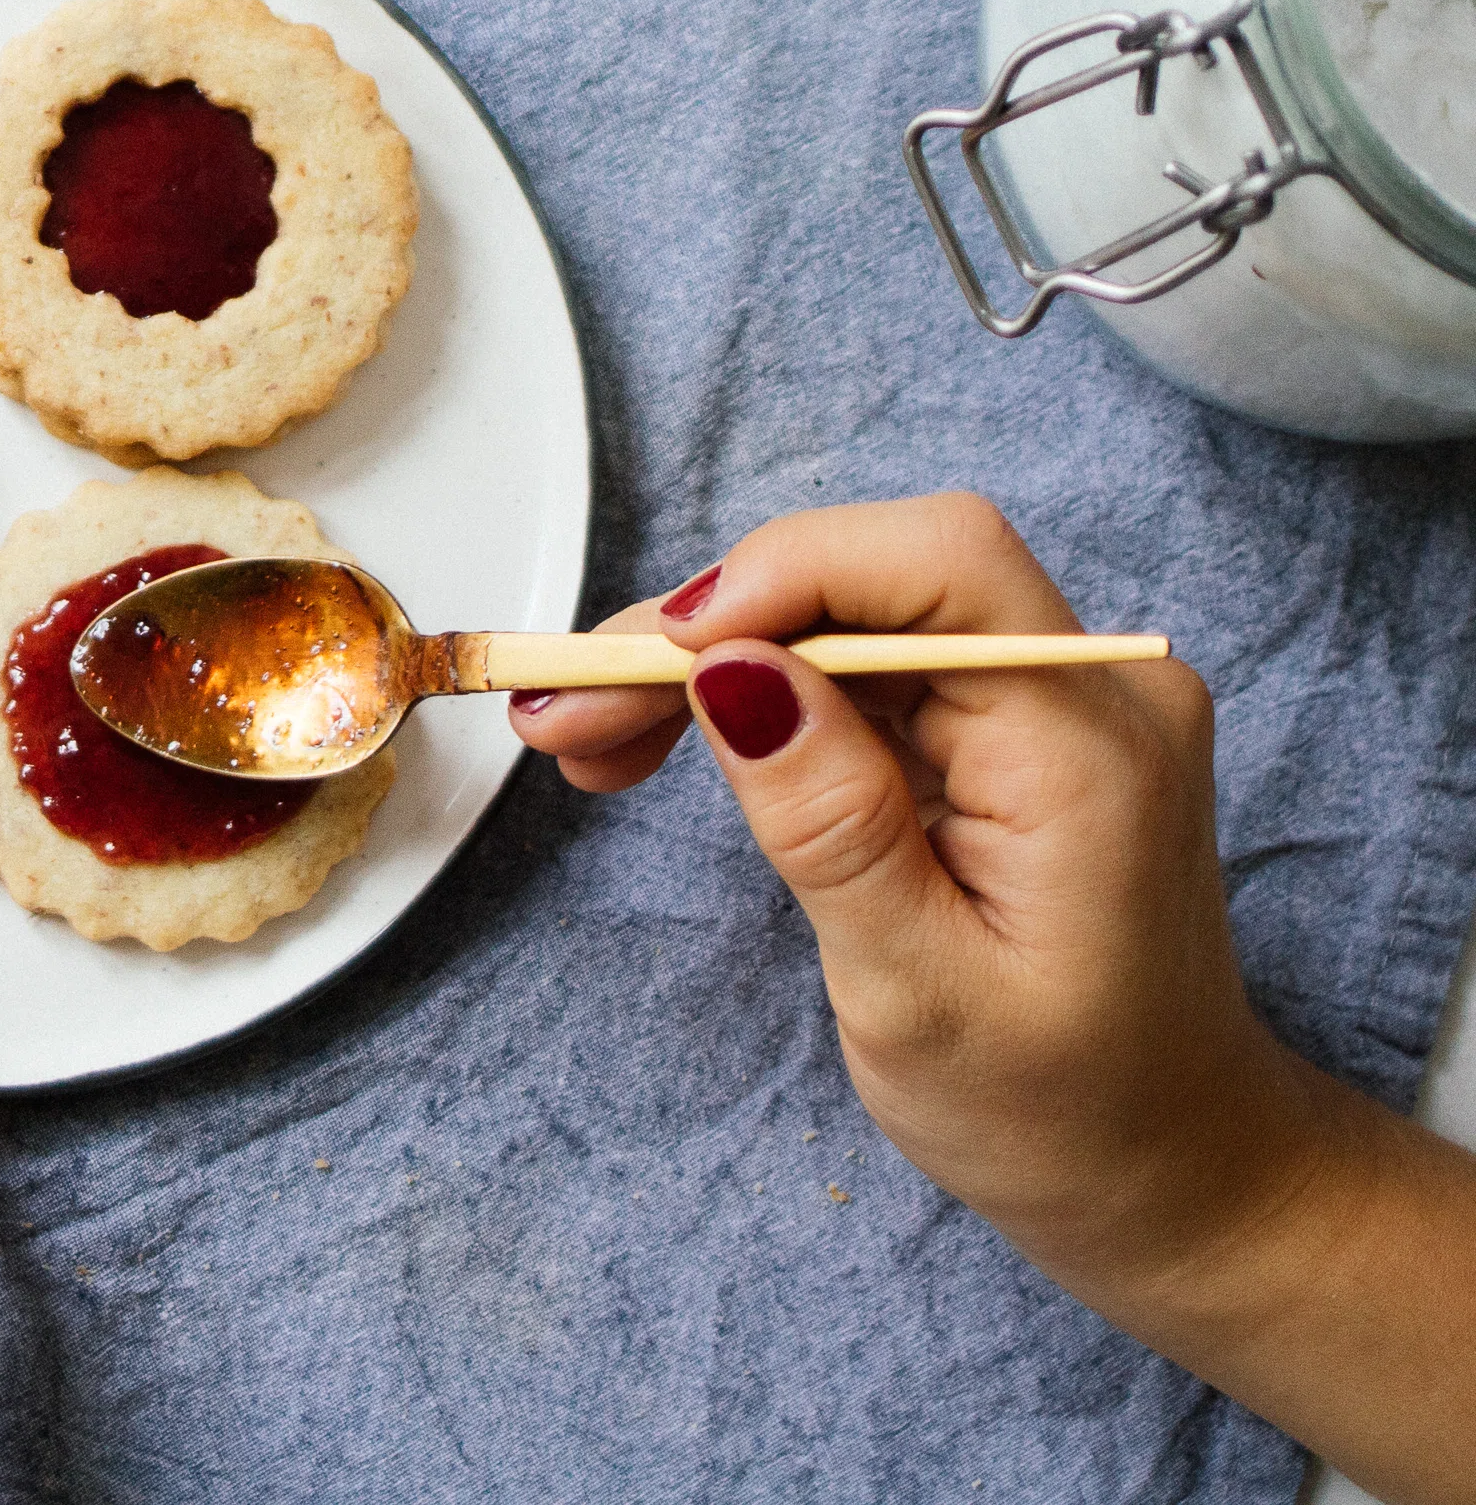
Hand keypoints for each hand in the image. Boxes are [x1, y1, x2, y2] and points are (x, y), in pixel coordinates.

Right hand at [515, 492, 1475, 1504]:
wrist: (1170, 1172)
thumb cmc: (1062, 1111)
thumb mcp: (921, 992)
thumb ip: (833, 821)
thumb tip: (730, 671)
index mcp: (1090, 750)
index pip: (940, 566)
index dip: (785, 573)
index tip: (653, 650)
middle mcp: (1090, 693)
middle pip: (874, 576)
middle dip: (705, 624)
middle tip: (566, 708)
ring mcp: (1049, 703)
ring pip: (847, 613)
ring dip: (705, 658)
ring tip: (583, 733)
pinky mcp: (1005, 728)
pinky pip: (860, 666)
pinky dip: (751, 692)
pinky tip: (656, 739)